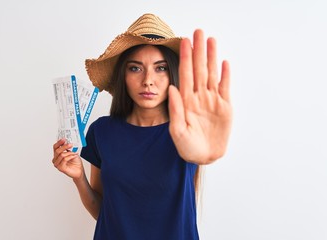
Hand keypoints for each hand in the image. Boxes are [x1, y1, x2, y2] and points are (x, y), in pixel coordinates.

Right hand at [52, 139, 84, 178]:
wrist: (79, 170)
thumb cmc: (75, 162)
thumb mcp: (72, 152)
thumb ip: (68, 148)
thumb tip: (66, 142)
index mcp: (57, 155)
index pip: (55, 147)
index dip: (59, 142)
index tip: (64, 139)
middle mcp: (55, 159)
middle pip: (57, 150)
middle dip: (64, 146)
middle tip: (70, 144)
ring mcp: (57, 164)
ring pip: (62, 155)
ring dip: (70, 153)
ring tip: (74, 154)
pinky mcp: (60, 168)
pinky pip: (65, 159)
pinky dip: (70, 157)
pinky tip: (74, 156)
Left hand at [168, 29, 231, 163]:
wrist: (203, 157)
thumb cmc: (187, 146)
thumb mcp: (177, 130)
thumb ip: (176, 109)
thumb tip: (172, 87)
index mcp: (186, 101)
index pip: (185, 74)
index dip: (185, 58)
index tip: (183, 42)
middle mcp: (198, 97)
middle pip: (199, 69)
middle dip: (198, 51)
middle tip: (198, 32)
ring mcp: (212, 101)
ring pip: (213, 74)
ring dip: (212, 58)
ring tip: (211, 41)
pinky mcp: (225, 107)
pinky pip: (225, 88)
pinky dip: (226, 75)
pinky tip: (224, 62)